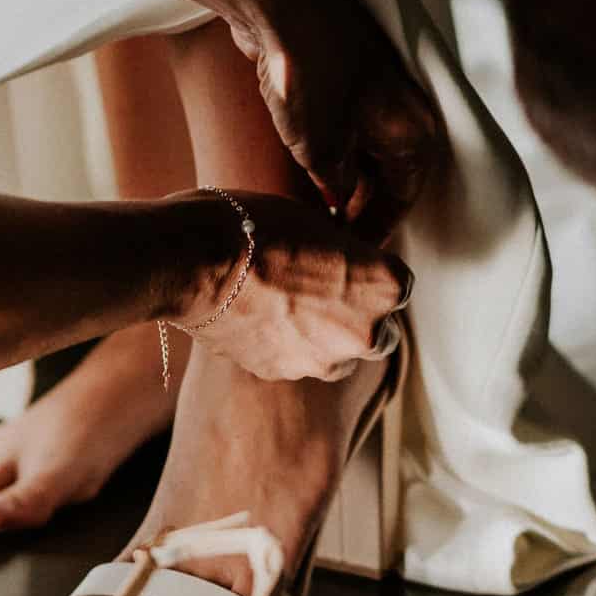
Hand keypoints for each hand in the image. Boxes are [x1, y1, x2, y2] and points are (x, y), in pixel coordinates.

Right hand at [170, 191, 411, 382]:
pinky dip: (285, 345)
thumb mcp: (317, 221)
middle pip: (377, 331)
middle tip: (320, 288)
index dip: (373, 273)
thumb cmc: (258, 226)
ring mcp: (324, 361)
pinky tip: (259, 317)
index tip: (349, 263)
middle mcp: (365, 333)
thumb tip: (343, 260)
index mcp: (386, 287)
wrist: (195, 262)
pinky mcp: (282, 374)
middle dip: (357, 315)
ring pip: (337, 354)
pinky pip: (296, 361)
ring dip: (323, 337)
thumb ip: (344, 252)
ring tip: (285, 304)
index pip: (399, 286)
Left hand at [226, 0, 443, 242]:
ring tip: (309, 207)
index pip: (401, 200)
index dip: (369, 232)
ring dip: (340, 177)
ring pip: (364, 147)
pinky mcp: (346, 70)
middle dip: (355, 205)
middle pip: (386, 174)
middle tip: (323, 239)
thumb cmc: (306, 77)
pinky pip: (345, 123)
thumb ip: (337, 188)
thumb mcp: (320, 153)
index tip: (342, 258)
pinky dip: (329, 147)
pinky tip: (300, 164)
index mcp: (416, 133)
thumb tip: (338, 205)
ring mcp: (376, 86)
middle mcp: (406, 109)